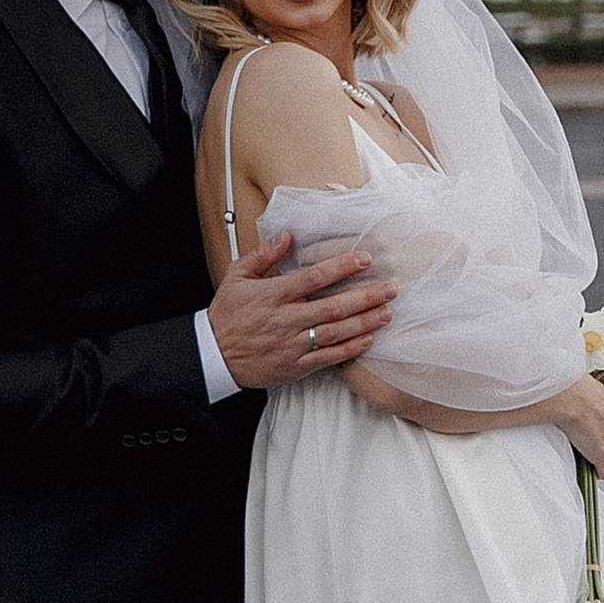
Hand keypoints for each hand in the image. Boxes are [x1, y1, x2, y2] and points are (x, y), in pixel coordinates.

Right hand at [207, 229, 393, 390]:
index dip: (341, 268)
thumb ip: (263, 255)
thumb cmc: (227, 315)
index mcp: (273, 296)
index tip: (364, 259)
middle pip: (332, 307)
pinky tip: (368, 339)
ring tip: (387, 312)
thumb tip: (286, 235)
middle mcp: (285, 320)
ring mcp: (291, 345)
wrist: (214, 356)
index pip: (313, 278)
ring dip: (363, 322)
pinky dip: (349, 350)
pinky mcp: (295, 366)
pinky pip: (327, 358)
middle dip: (364, 297)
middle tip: (389, 288)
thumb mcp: (237, 276)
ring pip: (334, 333)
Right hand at [550, 376, 603, 474]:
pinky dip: (597, 472)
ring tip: (581, 451)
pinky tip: (587, 472)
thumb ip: (577, 389)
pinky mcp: (602, 453)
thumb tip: (560, 381)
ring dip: (598, 451)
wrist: (567, 396)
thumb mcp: (577, 383)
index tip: (588, 425)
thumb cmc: (566, 385)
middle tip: (582, 438)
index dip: (598, 423)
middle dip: (600, 437)